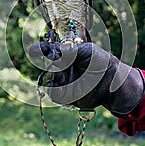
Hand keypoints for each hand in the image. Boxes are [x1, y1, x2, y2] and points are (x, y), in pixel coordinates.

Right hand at [29, 41, 144, 116]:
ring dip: (53, 76)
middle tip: (57, 62)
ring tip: (62, 74)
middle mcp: (62, 68)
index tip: (33, 49)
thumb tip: (55, 49)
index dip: (40, 50)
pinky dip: (54, 89)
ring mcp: (63, 81)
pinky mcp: (65, 95)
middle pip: (47, 66)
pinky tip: (61, 84)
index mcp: (65, 55)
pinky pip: (53, 94)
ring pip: (48, 80)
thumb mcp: (87, 51)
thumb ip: (70, 50)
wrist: (111, 80)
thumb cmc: (101, 61)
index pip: (50, 51)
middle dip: (50, 64)